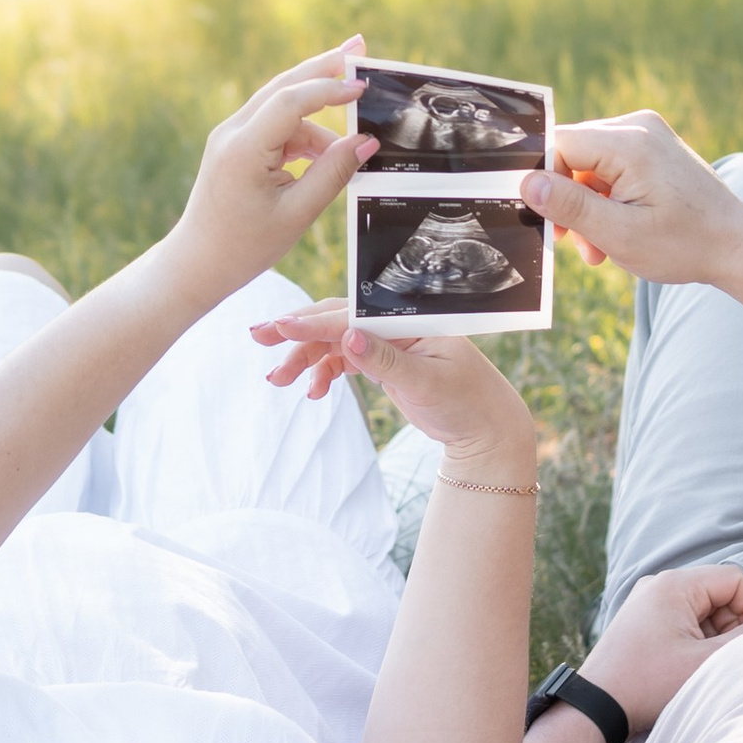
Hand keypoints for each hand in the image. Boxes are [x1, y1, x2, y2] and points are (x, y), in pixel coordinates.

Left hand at [164, 42, 376, 305]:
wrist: (197, 264)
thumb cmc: (245, 247)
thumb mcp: (297, 213)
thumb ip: (333, 173)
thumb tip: (367, 142)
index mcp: (243, 148)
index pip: (291, 101)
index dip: (329, 89)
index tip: (363, 87)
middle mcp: (233, 132)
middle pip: (284, 86)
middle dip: (324, 67)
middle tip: (360, 47)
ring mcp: (231, 136)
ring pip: (282, 108)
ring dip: (319, 119)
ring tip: (353, 144)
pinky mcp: (235, 146)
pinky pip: (275, 127)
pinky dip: (303, 136)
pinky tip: (326, 156)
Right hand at [249, 296, 538, 468]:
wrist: (484, 429)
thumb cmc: (465, 402)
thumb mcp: (427, 382)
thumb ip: (386, 361)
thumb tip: (348, 337)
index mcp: (409, 319)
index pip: (352, 313)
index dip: (314, 320)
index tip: (279, 326)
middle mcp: (395, 323)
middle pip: (336, 319)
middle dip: (297, 331)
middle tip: (259, 339)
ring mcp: (386, 341)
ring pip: (334, 340)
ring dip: (305, 357)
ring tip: (277, 379)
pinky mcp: (382, 360)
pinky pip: (343, 358)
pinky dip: (324, 371)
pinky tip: (313, 391)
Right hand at [519, 111, 742, 285]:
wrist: (738, 248)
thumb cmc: (685, 244)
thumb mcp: (619, 234)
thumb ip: (570, 206)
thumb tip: (525, 183)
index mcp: (630, 142)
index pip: (560, 144)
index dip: (544, 181)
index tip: (548, 222)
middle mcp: (638, 127)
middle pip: (572, 154)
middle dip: (567, 200)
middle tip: (574, 244)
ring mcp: (647, 135)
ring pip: (588, 165)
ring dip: (586, 206)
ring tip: (599, 248)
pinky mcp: (652, 148)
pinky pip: (609, 167)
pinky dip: (604, 199)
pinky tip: (613, 232)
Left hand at [583, 563, 742, 732]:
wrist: (596, 706)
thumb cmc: (649, 682)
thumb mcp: (707, 662)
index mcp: (675, 584)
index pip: (735, 580)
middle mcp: (659, 584)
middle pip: (718, 593)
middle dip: (732, 625)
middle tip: (724, 660)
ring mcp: (647, 601)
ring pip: (701, 609)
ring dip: (713, 636)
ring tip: (701, 667)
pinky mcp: (641, 620)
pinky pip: (681, 619)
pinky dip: (694, 640)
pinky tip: (685, 667)